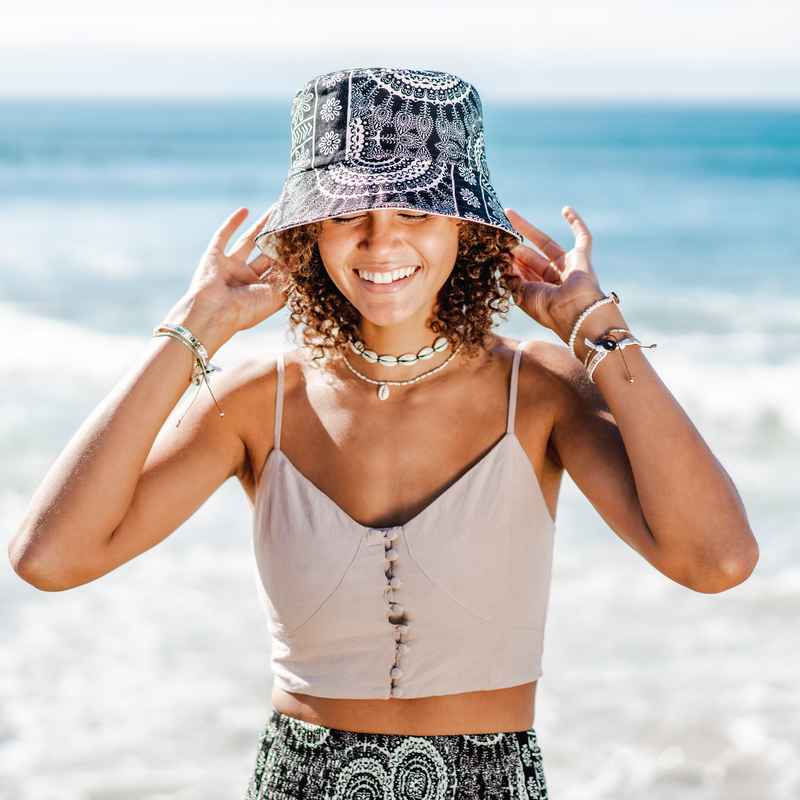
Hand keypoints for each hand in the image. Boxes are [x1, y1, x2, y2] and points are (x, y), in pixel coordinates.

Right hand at [177, 207, 287, 348]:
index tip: (304, 240)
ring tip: (276, 210)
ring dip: (261, 226)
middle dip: (278, 238)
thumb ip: (288, 280)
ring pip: (249, 241)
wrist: (214, 313)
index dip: (290, 256)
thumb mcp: (276, 297)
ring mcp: (230, 267)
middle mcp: (245, 278)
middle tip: (291, 220)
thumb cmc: (247, 310)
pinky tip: (245, 210)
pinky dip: (232, 223)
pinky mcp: (214, 257)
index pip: (278, 269)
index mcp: (260, 291)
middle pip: (265, 253)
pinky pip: (223, 236)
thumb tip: (297, 262)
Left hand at [506, 207, 605, 341]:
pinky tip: (565, 209)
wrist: (573, 312)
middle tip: (497, 227)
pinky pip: (583, 237)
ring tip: (509, 214)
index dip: (508, 259)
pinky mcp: (583, 257)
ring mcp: (568, 267)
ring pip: (546, 242)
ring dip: (527, 228)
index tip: (493, 247)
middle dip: (514, 243)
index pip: (521, 271)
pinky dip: (576, 222)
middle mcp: (553, 280)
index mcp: (539, 292)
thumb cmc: (546, 308)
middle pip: (530, 256)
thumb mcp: (520, 292)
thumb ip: (510, 275)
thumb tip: (500, 258)